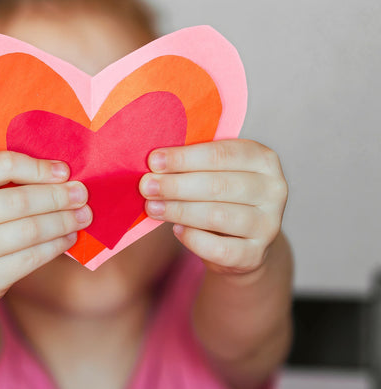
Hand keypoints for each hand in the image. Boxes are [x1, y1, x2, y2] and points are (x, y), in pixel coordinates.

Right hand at [0, 151, 91, 309]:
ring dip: (63, 222)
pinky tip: (69, 237)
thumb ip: (7, 180)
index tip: (64, 171)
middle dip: (58, 197)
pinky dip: (56, 245)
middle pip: (20, 201)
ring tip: (83, 216)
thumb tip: (63, 174)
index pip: (1, 166)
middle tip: (82, 195)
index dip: (38, 168)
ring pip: (30, 230)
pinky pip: (32, 257)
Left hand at [140, 139, 287, 274]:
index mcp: (263, 159)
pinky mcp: (255, 254)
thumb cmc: (220, 196)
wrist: (242, 241)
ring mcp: (268, 225)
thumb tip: (153, 164)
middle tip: (146, 186)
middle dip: (176, 185)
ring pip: (217, 216)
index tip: (154, 161)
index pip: (222, 154)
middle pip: (218, 185)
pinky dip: (193, 238)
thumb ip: (192, 164)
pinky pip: (219, 248)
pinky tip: (176, 230)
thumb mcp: (214, 172)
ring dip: (179, 210)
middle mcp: (274, 190)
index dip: (185, 157)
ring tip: (152, 207)